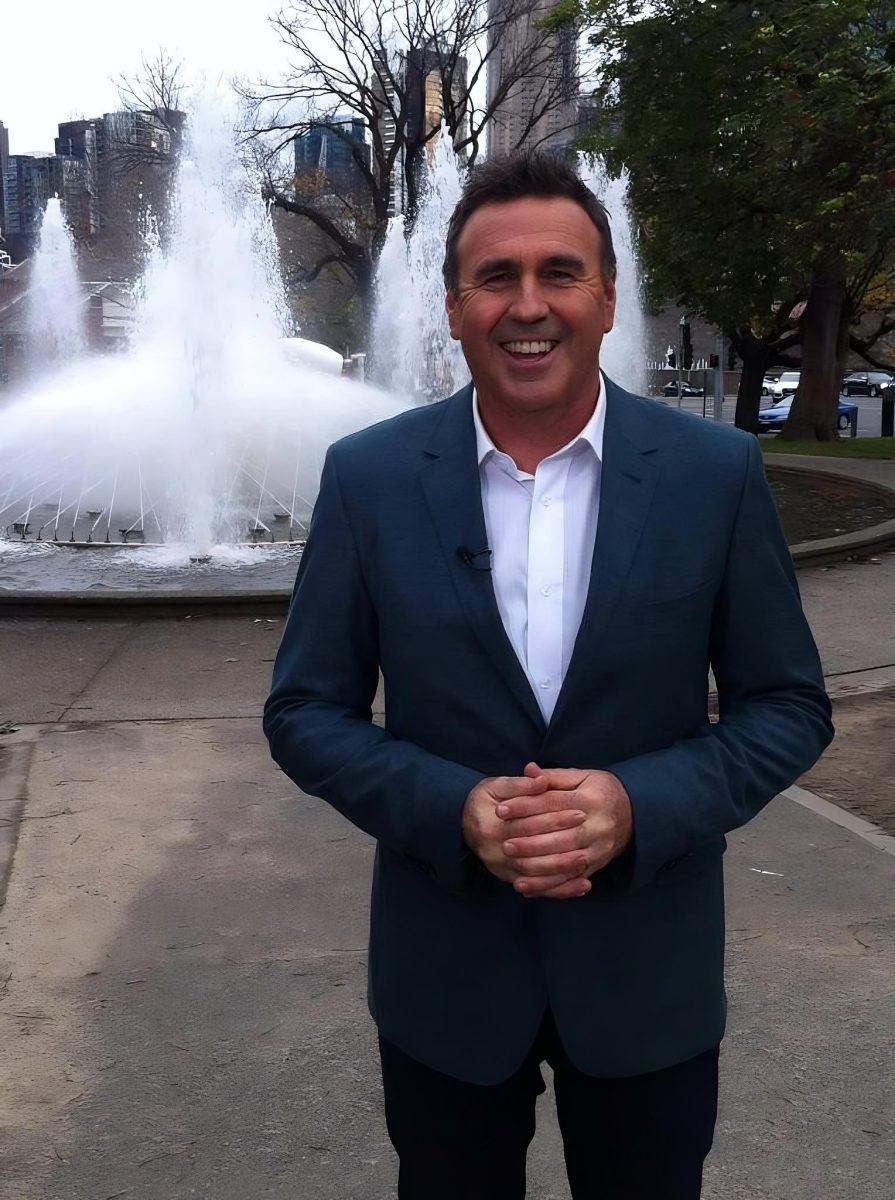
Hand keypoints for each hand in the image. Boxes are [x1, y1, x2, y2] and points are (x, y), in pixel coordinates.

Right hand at [462, 774, 587, 893]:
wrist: (462, 821)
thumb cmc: (485, 799)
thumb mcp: (497, 785)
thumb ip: (520, 784)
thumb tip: (542, 779)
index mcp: (491, 826)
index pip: (529, 824)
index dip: (555, 818)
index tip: (581, 812)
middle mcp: (494, 852)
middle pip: (533, 853)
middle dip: (563, 847)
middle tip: (589, 839)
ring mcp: (500, 869)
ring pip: (536, 876)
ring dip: (563, 873)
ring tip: (587, 862)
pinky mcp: (508, 878)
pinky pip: (537, 889)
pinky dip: (560, 890)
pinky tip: (581, 887)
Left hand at [496, 763, 632, 898]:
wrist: (635, 813)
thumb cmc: (601, 791)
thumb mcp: (582, 776)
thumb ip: (553, 776)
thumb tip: (528, 770)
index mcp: (591, 799)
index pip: (554, 803)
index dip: (525, 806)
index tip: (501, 809)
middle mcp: (598, 825)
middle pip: (561, 836)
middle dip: (530, 841)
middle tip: (504, 843)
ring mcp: (599, 848)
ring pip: (566, 861)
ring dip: (537, 866)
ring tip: (512, 863)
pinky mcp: (597, 865)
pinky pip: (570, 879)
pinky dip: (548, 885)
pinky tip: (527, 886)